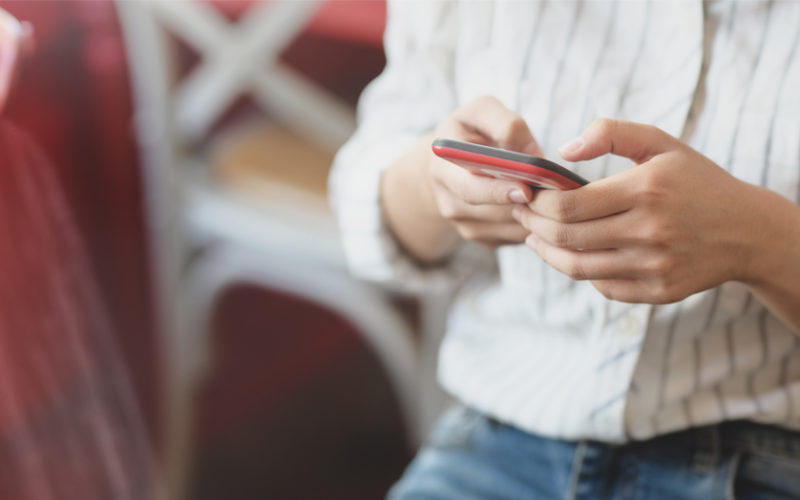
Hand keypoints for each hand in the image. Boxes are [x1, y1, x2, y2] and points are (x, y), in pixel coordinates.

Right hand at [424, 96, 541, 247]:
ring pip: (509, 228)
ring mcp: (465, 227)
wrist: (449, 165)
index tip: (526, 189)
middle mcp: (450, 204)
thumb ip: (505, 123)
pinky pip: (515, 238)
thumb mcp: (480, 111)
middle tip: (553, 192)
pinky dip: (533, 224)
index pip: (469, 189)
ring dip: (534, 214)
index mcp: (443, 170)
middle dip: (525, 203)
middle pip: (493, 213)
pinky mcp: (483, 240)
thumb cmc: (470, 133)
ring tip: (552, 193)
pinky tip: (541, 204)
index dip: (498, 191)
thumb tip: (531, 153)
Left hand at [512, 118, 765, 303]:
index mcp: (646, 189)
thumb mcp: (661, 144)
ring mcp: (655, 265)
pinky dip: (580, 271)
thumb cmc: (696, 182)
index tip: (527, 194)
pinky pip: (603, 287)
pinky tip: (571, 255)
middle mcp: (650, 230)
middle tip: (523, 214)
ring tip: (534, 237)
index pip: (568, 204)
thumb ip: (611, 133)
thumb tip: (564, 150)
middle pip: (566, 236)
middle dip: (533, 224)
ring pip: (577, 267)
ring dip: (546, 252)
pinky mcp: (659, 291)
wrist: (747, 230)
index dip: (537, 202)